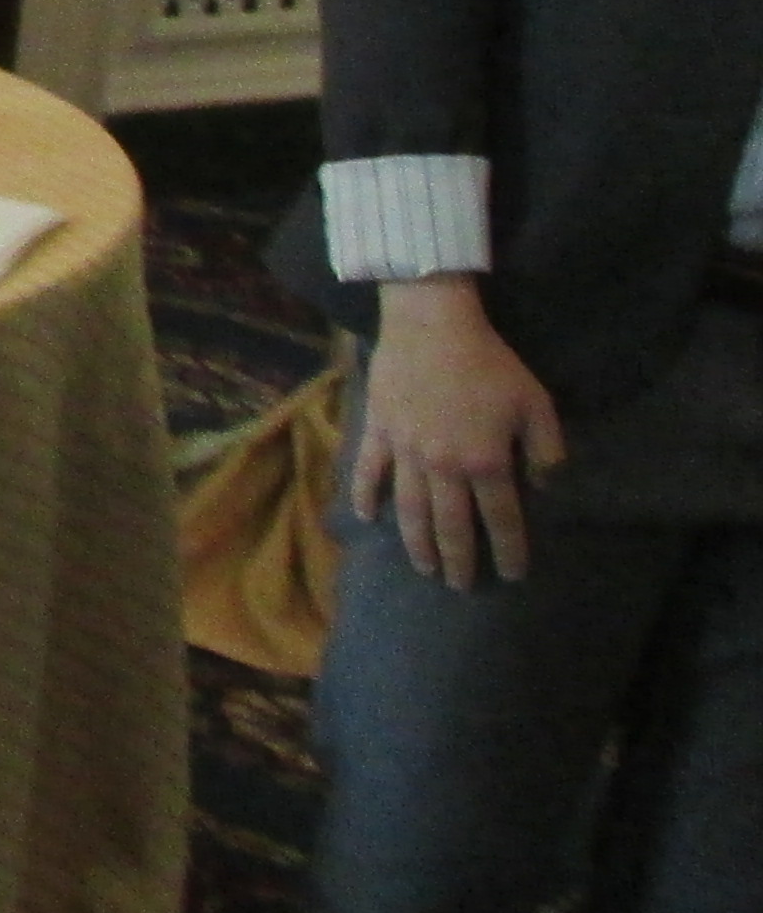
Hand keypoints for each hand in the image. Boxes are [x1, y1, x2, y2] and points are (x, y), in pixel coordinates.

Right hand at [350, 277, 567, 586]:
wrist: (432, 326)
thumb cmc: (490, 363)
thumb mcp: (536, 403)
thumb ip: (547, 449)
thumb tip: (542, 486)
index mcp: (486, 462)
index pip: (502, 519)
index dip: (509, 550)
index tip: (513, 574)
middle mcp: (444, 467)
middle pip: (452, 525)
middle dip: (460, 560)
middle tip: (462, 587)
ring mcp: (406, 452)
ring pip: (411, 510)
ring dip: (418, 544)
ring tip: (425, 568)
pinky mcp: (379, 433)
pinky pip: (369, 472)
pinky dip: (366, 496)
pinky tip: (367, 518)